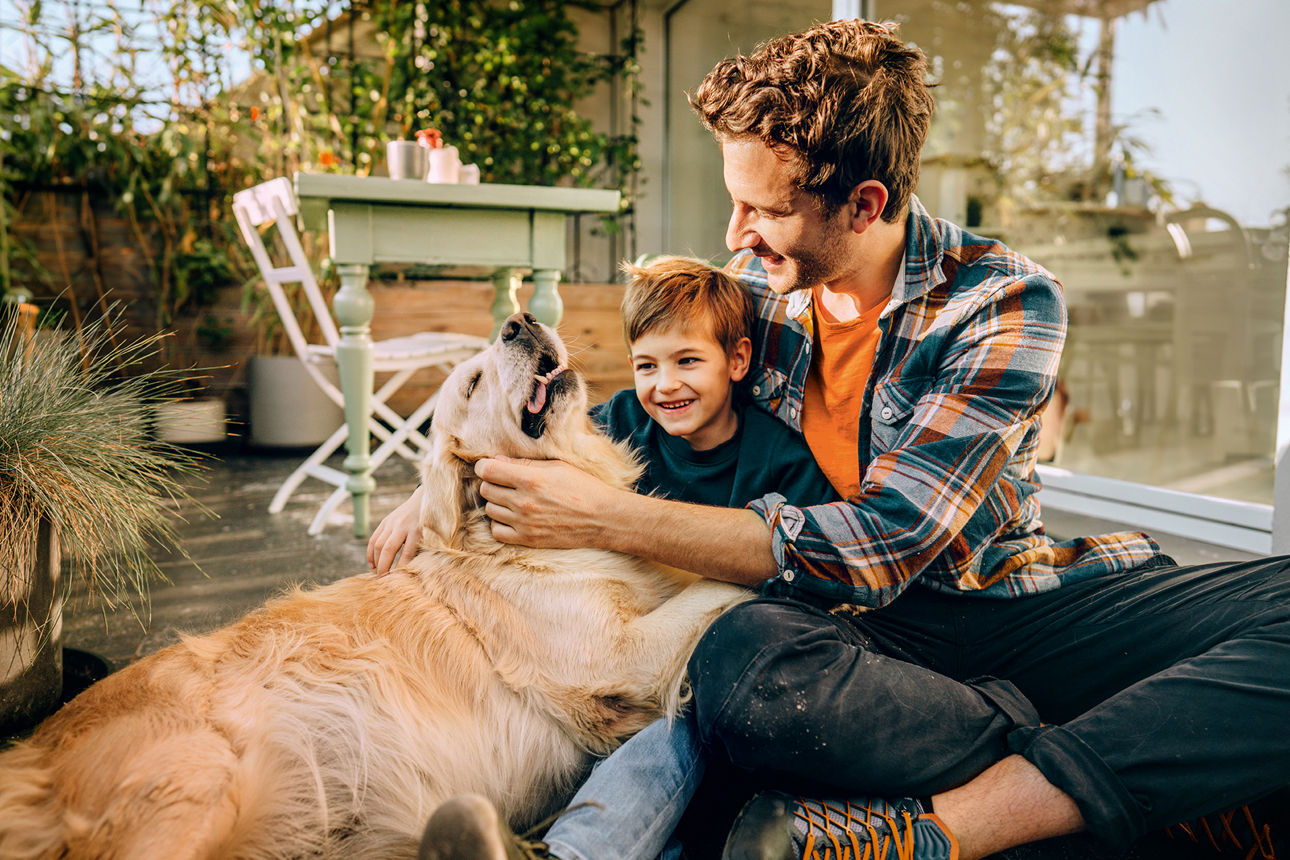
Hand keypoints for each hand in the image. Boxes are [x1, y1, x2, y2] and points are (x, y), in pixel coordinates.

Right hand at [367, 485, 424, 574]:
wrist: (423, 500)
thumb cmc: (430, 523)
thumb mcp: (431, 534)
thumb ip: (423, 549)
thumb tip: (415, 571)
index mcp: (416, 529)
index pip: (407, 552)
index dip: (401, 568)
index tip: (398, 580)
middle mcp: (402, 525)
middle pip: (388, 549)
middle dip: (384, 566)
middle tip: (383, 580)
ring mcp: (391, 522)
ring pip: (378, 544)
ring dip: (376, 561)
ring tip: (377, 574)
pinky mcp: (384, 521)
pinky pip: (373, 539)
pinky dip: (370, 553)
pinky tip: (372, 564)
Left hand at [475, 456, 623, 548]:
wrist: (602, 518)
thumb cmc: (583, 487)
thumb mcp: (556, 467)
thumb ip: (524, 464)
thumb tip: (496, 461)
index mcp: (531, 480)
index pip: (487, 471)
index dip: (484, 465)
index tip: (489, 466)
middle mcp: (523, 502)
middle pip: (485, 490)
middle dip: (492, 482)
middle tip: (505, 481)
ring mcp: (524, 523)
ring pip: (489, 510)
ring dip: (497, 502)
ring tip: (512, 499)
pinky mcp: (528, 539)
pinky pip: (496, 532)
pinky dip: (500, 523)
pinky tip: (512, 517)